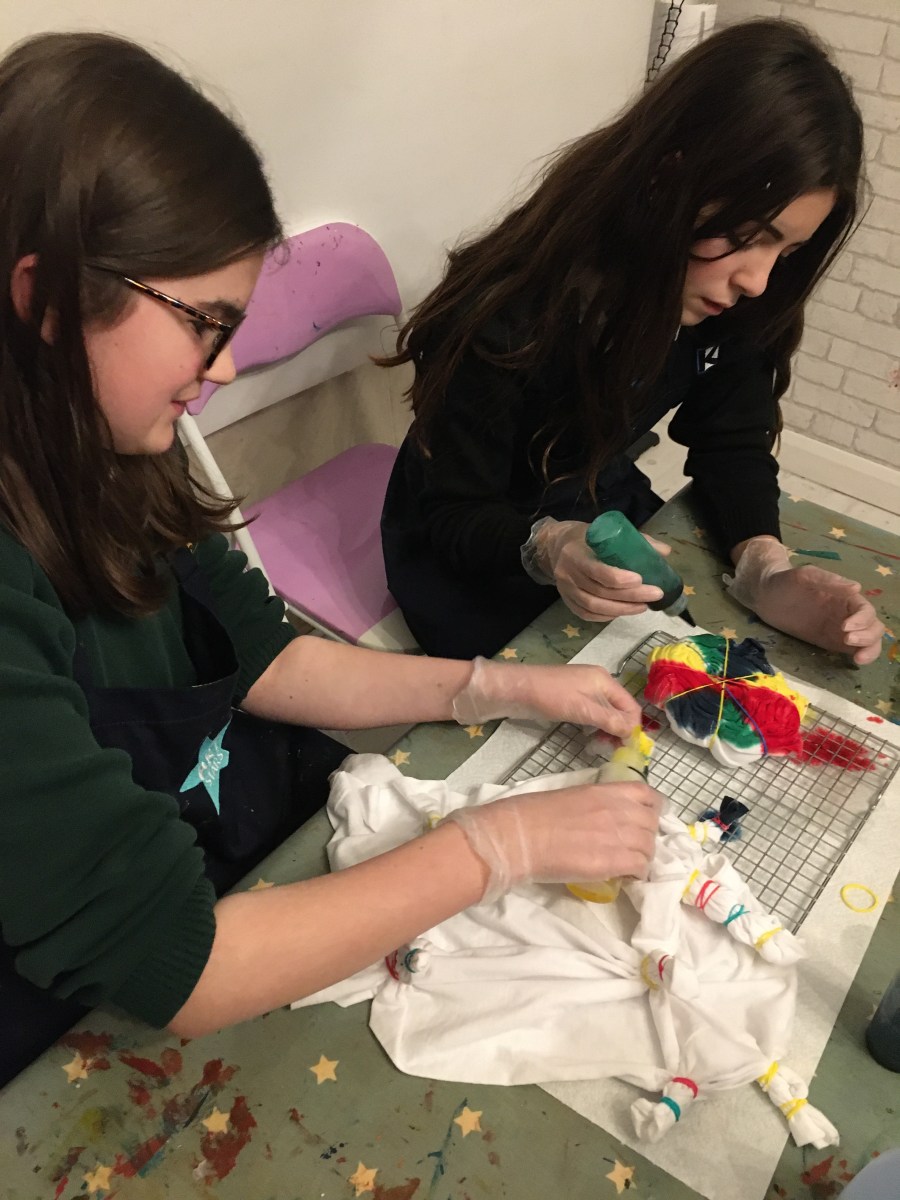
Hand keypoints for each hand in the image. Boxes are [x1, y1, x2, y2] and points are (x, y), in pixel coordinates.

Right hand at [445, 781, 662, 901]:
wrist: (517, 836)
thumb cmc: (532, 813)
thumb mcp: (570, 797)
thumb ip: (595, 805)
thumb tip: (604, 819)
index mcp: (604, 791)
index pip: (647, 794)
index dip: (652, 808)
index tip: (644, 820)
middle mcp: (616, 810)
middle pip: (652, 823)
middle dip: (647, 836)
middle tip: (632, 847)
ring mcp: (616, 835)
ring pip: (649, 847)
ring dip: (643, 856)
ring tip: (628, 864)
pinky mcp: (610, 861)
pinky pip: (640, 867)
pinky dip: (637, 873)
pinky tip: (625, 876)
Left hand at [451, 657, 641, 737]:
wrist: (515, 690)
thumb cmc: (549, 697)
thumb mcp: (582, 709)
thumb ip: (609, 720)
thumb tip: (633, 733)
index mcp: (605, 680)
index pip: (631, 706)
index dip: (632, 728)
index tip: (626, 749)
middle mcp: (599, 683)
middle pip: (620, 709)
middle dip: (620, 729)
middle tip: (612, 750)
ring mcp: (585, 690)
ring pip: (606, 713)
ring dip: (608, 729)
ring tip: (600, 746)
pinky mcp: (572, 698)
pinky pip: (593, 713)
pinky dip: (595, 726)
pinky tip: (589, 738)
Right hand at [522, 517, 671, 621]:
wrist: (557, 546)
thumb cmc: (587, 539)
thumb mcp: (608, 533)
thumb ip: (636, 540)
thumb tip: (664, 552)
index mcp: (576, 553)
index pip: (597, 571)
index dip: (619, 578)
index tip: (641, 579)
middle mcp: (567, 574)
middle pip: (599, 592)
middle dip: (630, 596)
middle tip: (654, 594)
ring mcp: (565, 590)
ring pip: (594, 607)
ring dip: (622, 609)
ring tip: (644, 606)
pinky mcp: (567, 601)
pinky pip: (587, 615)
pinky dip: (607, 617)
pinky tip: (624, 611)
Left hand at [725, 537, 883, 664]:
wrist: (766, 596)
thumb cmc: (786, 581)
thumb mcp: (806, 575)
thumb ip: (829, 580)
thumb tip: (856, 588)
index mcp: (844, 597)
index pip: (865, 609)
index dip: (862, 619)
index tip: (845, 627)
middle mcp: (847, 613)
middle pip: (873, 627)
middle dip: (868, 636)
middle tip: (847, 640)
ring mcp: (840, 630)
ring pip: (868, 640)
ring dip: (869, 649)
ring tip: (857, 658)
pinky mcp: (830, 642)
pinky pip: (852, 649)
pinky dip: (860, 656)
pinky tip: (855, 661)